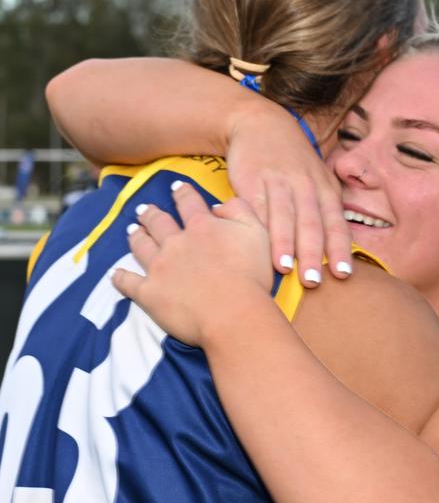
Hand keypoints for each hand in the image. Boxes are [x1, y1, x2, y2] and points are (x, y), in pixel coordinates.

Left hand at [112, 183, 273, 346]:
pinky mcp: (149, 293)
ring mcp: (159, 267)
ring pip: (140, 245)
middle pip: (158, 221)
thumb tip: (218, 205)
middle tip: (144, 209)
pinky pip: (128, 283)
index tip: (176, 187)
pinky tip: (116, 275)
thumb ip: (240, 211)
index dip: (182, 192)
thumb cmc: (252, 276)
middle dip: (150, 213)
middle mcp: (176, 242)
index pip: (188, 202)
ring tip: (132, 231)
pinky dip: (120, 278)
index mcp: (202, 226)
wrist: (234, 314)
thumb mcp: (257, 233)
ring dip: (136, 236)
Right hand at [227, 101, 351, 286]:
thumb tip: (337, 254)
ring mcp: (279, 182)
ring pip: (284, 215)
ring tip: (283, 268)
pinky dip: (257, 227)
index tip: (342, 275)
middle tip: (313, 282)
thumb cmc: (293, 163)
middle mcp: (306, 186)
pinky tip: (254, 245)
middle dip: (312, 254)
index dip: (339, 250)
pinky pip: (256, 206)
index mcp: (325, 190)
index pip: (336, 224)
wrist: (260, 124)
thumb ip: (327, 213)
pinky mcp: (252, 179)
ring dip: (284, 243)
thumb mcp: (318, 180)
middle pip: (311, 223)